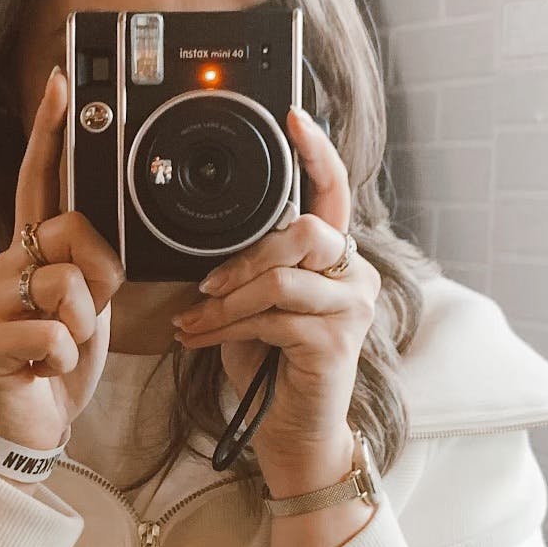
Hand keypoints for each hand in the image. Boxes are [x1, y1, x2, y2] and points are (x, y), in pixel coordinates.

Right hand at [0, 69, 125, 452]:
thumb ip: (92, 266)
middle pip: (71, 234)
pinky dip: (65, 361)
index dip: (49, 133)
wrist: (29, 426)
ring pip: (66, 287)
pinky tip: (44, 370)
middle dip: (99, 281)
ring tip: (58, 349)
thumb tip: (98, 239)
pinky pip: (55, 335)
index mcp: (26, 251)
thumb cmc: (56, 362)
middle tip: (82, 319)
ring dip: (83, 329)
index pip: (37, 182)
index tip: (61, 83)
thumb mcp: (89, 306)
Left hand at [174, 107, 379, 496]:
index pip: (334, 192)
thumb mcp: (256, 303)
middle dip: (244, 257)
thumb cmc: (270, 366)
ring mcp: (352, 310)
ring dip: (225, 303)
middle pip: (301, 231)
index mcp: (336, 259)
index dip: (317, 151)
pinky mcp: (335, 343)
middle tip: (207, 287)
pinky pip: (270, 318)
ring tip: (192, 322)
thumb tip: (209, 244)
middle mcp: (355, 277)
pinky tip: (200, 340)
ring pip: (279, 279)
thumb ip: (251, 266)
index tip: (293, 114)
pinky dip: (225, 329)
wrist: (291, 432)